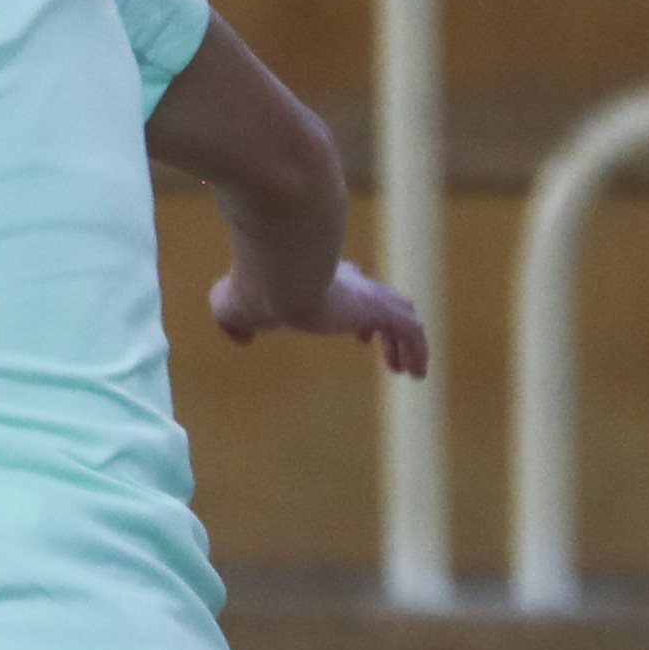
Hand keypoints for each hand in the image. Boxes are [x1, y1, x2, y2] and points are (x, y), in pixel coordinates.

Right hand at [210, 256, 430, 375]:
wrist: (278, 275)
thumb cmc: (253, 288)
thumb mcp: (230, 307)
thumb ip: (234, 321)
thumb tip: (240, 337)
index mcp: (319, 278)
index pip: (350, 287)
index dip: (357, 310)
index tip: (360, 333)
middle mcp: (349, 282)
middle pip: (379, 299)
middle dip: (383, 323)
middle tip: (380, 345)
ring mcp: (367, 294)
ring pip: (401, 315)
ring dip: (405, 343)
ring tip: (406, 370)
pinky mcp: (380, 308)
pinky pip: (411, 332)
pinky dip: (418, 351)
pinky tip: (416, 374)